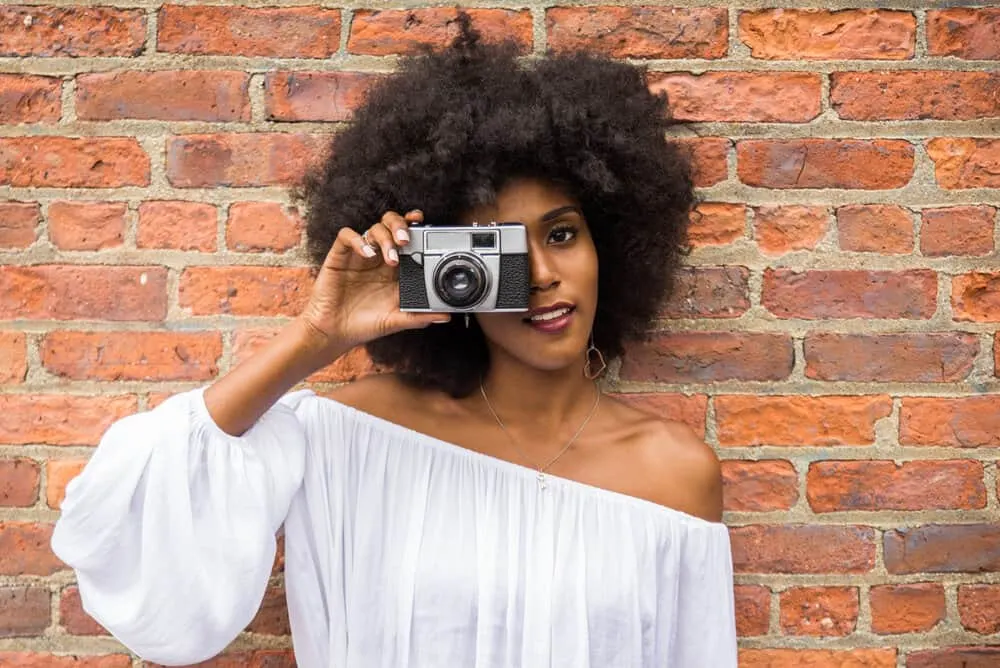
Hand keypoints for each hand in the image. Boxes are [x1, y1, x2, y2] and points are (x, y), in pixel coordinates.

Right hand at [297, 210, 449, 358]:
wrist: (335, 333)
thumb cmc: (364, 325)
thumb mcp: (396, 321)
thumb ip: (420, 317)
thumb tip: (446, 316)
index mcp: (394, 268)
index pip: (406, 239)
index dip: (414, 227)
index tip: (425, 224)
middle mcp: (378, 257)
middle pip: (391, 225)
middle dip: (400, 226)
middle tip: (406, 241)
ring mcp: (359, 255)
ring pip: (373, 228)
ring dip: (385, 238)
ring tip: (391, 258)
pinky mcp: (340, 256)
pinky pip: (347, 236)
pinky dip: (358, 240)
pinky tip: (367, 254)